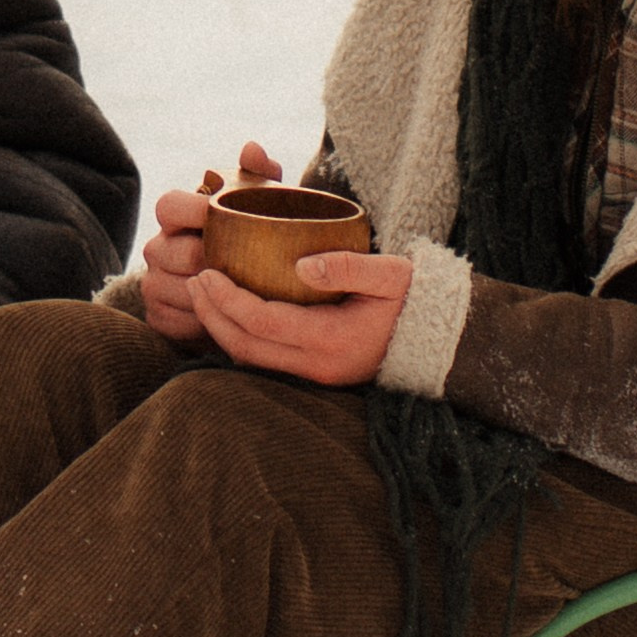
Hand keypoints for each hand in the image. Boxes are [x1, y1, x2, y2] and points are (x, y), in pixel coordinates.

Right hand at [137, 140, 281, 341]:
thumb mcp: (259, 206)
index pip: (168, 204)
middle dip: (211, 260)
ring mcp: (153, 283)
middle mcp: (157, 248)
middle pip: (174, 252)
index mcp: (175, 216)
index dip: (193, 210)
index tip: (224, 218)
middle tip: (244, 265)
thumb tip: (252, 148)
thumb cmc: (249, 240)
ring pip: (178, 288)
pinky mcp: (158, 316)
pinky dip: (204, 320)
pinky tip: (226, 315)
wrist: (240, 293)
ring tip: (240, 292)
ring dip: (211, 293)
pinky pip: (176, 321)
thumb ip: (258, 175)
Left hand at [188, 252, 413, 386]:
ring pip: (252, 359)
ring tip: (203, 295)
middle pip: (246, 347)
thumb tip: (301, 263)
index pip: (262, 323)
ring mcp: (317, 373)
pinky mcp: (317, 372)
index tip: (206, 273)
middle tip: (193, 282)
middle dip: (212, 316)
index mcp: (332, 338)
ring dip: (222, 329)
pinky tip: (231, 311)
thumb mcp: (393, 275)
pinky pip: (266, 360)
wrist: (443, 341)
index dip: (227, 300)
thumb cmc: (417, 301)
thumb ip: (349, 267)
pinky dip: (241, 336)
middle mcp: (318, 364)